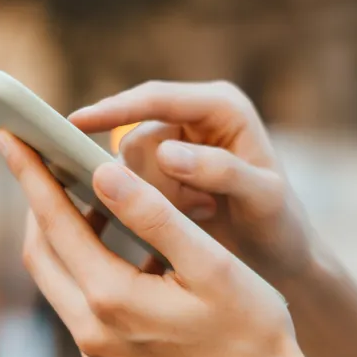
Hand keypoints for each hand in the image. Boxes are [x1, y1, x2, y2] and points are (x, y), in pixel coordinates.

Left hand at [0, 129, 314, 356]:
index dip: (31, 174)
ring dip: (69, 245)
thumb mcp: (210, 262)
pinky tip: (123, 260)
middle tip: (47, 165)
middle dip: (41, 207)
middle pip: (43, 257)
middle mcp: (93, 335)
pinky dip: (90, 279)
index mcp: (113, 300)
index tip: (8, 136)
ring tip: (94, 207)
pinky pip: (83, 317)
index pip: (55, 222)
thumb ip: (153, 215)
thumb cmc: (252, 329)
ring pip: (62, 287)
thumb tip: (102, 171)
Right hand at [70, 81, 315, 282]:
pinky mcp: (164, 171)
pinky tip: (185, 218)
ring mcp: (178, 143)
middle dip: (150, 178)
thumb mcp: (262, 198)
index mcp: (223, 106)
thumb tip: (167, 152)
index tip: (75, 123)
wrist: (280, 258)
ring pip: (130, 165)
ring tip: (202, 212)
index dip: (115, 110)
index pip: (157, 98)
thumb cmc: (280, 225)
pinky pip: (132, 184)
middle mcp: (196, 116)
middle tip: (197, 207)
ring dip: (155, 197)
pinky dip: (148, 206)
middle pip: (137, 136)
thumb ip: (221, 171)